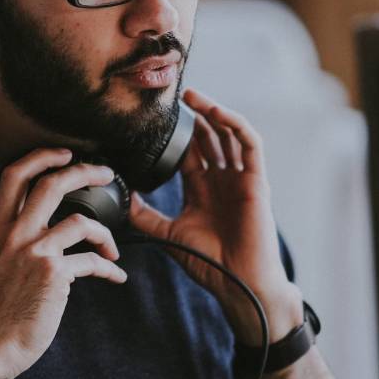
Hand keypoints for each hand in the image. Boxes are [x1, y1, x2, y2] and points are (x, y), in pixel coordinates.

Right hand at [0, 149, 126, 378]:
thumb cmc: (0, 307)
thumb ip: (19, 238)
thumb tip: (53, 227)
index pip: (14, 176)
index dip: (41, 156)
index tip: (65, 153)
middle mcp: (15, 234)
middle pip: (52, 184)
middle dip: (85, 171)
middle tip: (105, 173)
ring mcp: (34, 252)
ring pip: (81, 221)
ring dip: (106, 234)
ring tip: (113, 248)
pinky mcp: (53, 274)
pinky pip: (92, 261)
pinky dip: (109, 269)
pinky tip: (115, 276)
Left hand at [129, 89, 302, 342]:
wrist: (239, 283)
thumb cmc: (210, 262)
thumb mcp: (168, 234)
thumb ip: (145, 215)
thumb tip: (121, 198)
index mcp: (202, 188)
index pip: (190, 151)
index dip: (176, 132)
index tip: (156, 115)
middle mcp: (222, 179)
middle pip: (209, 136)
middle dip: (194, 115)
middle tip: (174, 95)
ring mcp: (240, 178)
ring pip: (229, 134)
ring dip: (213, 112)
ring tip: (192, 96)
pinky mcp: (257, 180)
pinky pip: (250, 144)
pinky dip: (236, 125)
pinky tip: (217, 113)